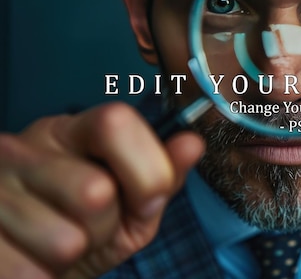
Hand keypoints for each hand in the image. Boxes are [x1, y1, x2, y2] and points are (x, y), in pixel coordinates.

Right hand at [0, 102, 204, 278]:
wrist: (31, 265)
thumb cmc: (84, 229)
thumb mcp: (130, 204)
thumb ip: (162, 175)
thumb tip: (193, 143)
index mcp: (69, 132)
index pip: (116, 122)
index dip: (145, 169)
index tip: (147, 201)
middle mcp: (22, 147)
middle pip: (95, 191)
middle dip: (106, 224)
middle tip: (89, 226)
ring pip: (66, 239)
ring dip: (74, 254)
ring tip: (58, 242)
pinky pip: (31, 273)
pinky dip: (42, 277)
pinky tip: (32, 259)